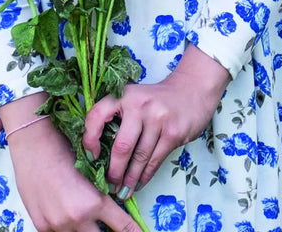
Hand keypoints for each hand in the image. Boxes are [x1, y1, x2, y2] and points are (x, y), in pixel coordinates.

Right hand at [7, 117, 141, 231]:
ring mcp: (58, 225)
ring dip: (86, 228)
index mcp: (95, 202)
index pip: (123, 227)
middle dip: (106, 230)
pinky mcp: (42, 227)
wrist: (34, 145)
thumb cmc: (65, 149)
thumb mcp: (91, 172)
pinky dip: (66, 226)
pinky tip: (64, 212)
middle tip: (107, 222)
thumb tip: (113, 206)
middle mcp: (78, 218)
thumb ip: (101, 195)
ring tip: (83, 211)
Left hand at [82, 44, 230, 197]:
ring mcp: (159, 119)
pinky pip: (155, 160)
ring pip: (139, 157)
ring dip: (130, 179)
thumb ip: (118, 117)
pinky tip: (139, 184)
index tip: (91, 157)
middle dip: (114, 171)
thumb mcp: (134, 98)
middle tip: (109, 185)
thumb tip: (99, 153)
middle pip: (122, 146)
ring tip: (123, 191)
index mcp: (124, 95)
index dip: (89, 138)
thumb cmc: (156, 99)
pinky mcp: (173, 133)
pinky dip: (145, 176)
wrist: (192, 90)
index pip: (98, 115)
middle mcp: (140, 105)